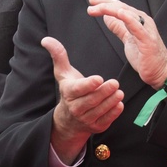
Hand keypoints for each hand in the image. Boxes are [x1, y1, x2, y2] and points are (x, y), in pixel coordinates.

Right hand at [43, 36, 123, 164]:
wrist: (68, 120)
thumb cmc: (69, 90)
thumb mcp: (63, 73)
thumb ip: (58, 55)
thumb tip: (46, 39)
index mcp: (69, 93)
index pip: (78, 89)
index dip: (88, 85)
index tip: (99, 79)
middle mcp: (76, 108)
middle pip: (91, 100)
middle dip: (104, 92)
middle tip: (115, 83)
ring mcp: (86, 119)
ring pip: (100, 110)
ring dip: (111, 102)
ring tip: (119, 92)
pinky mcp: (96, 127)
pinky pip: (106, 120)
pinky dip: (114, 113)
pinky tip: (119, 104)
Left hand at [87, 0, 166, 89]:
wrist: (161, 72)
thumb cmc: (147, 56)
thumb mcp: (128, 39)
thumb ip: (118, 27)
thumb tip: (106, 17)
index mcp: (138, 20)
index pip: (119, 7)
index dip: (105, 2)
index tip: (92, 0)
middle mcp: (142, 21)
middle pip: (122, 7)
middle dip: (105, 3)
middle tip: (91, 2)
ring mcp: (146, 29)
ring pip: (127, 14)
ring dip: (112, 9)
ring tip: (100, 8)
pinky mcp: (148, 40)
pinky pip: (137, 27)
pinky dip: (129, 19)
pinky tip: (120, 13)